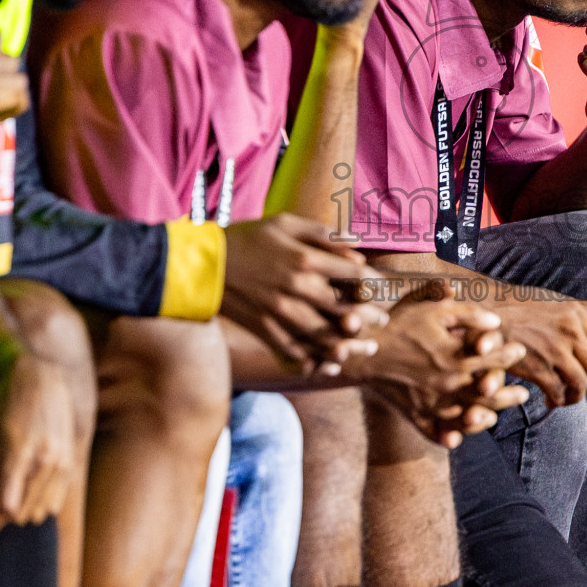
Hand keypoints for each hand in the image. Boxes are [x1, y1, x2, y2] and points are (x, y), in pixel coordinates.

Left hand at [0, 353, 75, 532]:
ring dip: (20, 509)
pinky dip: (38, 502)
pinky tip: (25, 485)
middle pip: (22, 513)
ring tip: (6, 488)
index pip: (6, 506)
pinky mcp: (71, 460)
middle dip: (0, 514)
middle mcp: (47, 459)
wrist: (43, 372)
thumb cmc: (7, 399)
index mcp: (20, 450)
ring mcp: (63, 460)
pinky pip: (56, 500)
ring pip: (40, 510)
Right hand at [220, 213, 389, 373]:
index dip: (374, 283)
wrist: (203, 264)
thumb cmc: (248, 238)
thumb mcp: (285, 223)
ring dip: (350, 344)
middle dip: (368, 317)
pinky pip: (295, 351)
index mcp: (305, 259)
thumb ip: (323, 234)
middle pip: (345, 309)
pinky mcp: (266, 329)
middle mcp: (297, 288)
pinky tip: (332, 363)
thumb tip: (358, 245)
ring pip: (325, 336)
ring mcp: (281, 312)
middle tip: (382, 321)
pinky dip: (315, 360)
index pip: (353, 274)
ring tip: (368, 348)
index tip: (383, 288)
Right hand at [345, 286, 528, 446]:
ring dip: (488, 417)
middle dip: (509, 394)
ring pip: (468, 417)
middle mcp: (448, 385)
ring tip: (498, 416)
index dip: (509, 354)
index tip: (520, 351)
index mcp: (455, 358)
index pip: (493, 358)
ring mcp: (432, 404)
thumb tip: (496, 321)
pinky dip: (449, 437)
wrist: (362, 350)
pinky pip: (435, 432)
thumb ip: (467, 312)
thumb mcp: (433, 308)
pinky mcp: (415, 415)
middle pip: (488, 394)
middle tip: (523, 394)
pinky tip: (459, 438)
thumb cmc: (399, 323)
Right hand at [497, 300, 586, 409]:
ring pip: (581, 383)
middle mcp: (570, 330)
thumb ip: (574, 325)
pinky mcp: (538, 367)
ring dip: (577, 398)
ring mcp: (554, 349)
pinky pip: (559, 391)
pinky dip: (558, 401)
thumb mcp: (553, 309)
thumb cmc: (519, 317)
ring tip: (569, 400)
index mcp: (576, 314)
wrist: (487, 321)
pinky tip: (550, 400)